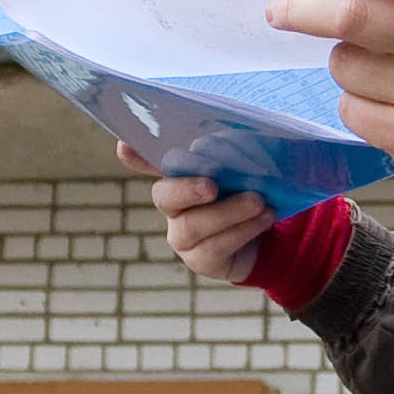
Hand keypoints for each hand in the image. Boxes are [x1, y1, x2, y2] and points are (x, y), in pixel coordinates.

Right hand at [120, 140, 273, 282]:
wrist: (268, 240)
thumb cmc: (252, 193)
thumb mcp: (249, 171)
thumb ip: (239, 156)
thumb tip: (247, 133)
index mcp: (180, 175)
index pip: (151, 162)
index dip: (137, 157)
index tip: (124, 146)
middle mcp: (173, 205)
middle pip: (164, 195)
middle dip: (186, 189)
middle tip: (212, 185)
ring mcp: (182, 236)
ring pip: (192, 225)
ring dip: (229, 211)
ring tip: (259, 202)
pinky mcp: (199, 260)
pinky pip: (215, 247)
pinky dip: (243, 230)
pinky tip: (264, 217)